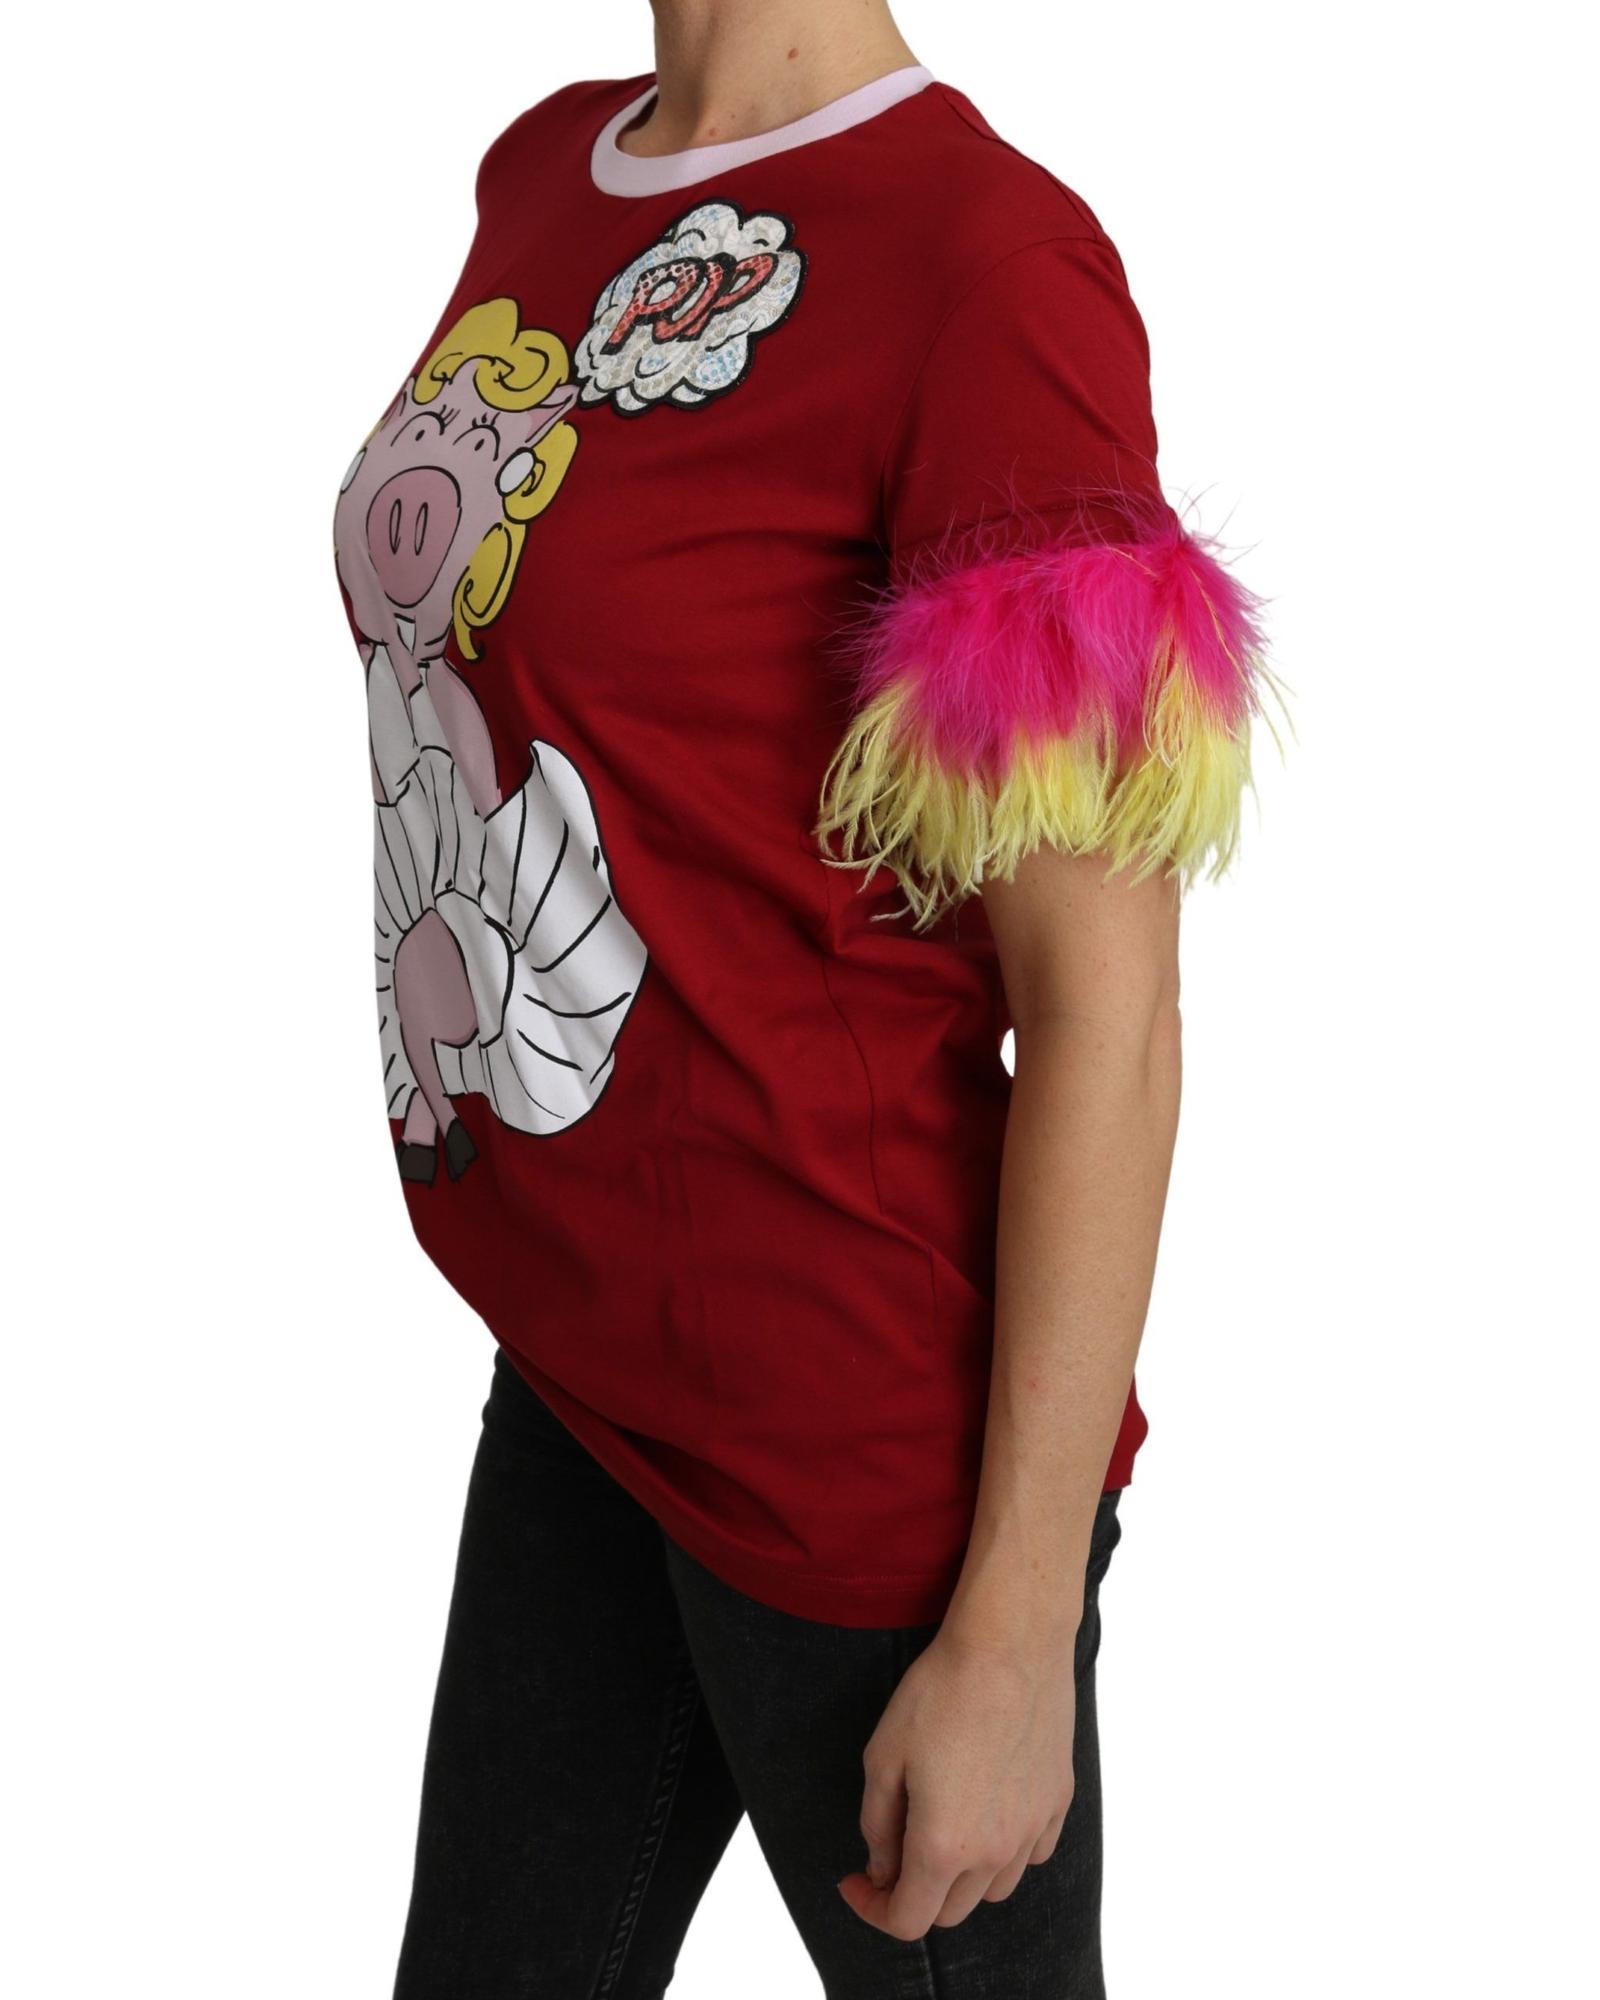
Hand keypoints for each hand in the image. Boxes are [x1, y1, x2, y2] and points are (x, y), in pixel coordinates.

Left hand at [837, 1620, 1077, 1938]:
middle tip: (891, 1850)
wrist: (1009, 1645)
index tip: (855, 1880)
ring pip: (993, 1890)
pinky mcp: (1058, 1803)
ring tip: (941, 1827)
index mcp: (943, 1846)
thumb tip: (882, 1869)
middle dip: (914, 1892)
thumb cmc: (939, 1692)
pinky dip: (1005, 1852)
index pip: (908, 1921)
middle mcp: (994, 1852)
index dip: (872, 1909)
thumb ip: (878, 1826)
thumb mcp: (884, 1756)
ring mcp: (1033, 1830)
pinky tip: (987, 1812)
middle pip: (950, 1912)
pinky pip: (1031, 1854)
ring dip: (961, 1877)